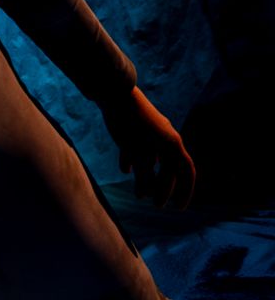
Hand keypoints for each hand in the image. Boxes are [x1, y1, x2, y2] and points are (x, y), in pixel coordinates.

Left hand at [100, 86, 195, 208]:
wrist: (112, 90)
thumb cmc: (128, 124)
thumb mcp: (137, 153)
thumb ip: (144, 175)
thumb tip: (146, 193)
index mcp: (173, 143)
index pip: (186, 172)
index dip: (185, 191)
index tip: (179, 208)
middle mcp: (166, 137)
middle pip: (169, 168)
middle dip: (163, 188)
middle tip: (155, 205)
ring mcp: (152, 130)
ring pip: (154, 159)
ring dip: (148, 176)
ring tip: (138, 194)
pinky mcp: (137, 125)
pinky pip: (140, 148)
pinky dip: (135, 161)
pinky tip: (125, 170)